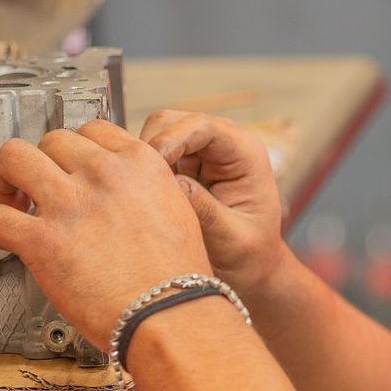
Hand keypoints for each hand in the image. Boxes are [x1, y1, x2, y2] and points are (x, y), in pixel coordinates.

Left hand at [0, 120, 211, 349]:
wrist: (172, 314)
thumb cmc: (178, 279)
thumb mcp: (177, 210)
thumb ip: (145, 189)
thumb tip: (123, 192)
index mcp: (138, 163)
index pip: (92, 131)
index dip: (75, 152)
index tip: (70, 169)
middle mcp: (102, 174)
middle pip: (51, 140)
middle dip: (43, 163)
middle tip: (41, 188)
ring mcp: (70, 204)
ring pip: (14, 159)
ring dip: (7, 177)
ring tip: (13, 200)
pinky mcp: (42, 240)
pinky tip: (6, 236)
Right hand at [141, 111, 285, 294]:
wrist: (251, 268)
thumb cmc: (251, 255)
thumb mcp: (233, 239)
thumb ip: (206, 212)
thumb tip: (173, 184)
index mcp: (245, 154)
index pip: (203, 126)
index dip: (172, 139)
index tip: (152, 164)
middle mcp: (222, 145)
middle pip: (172, 122)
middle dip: (150, 148)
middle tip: (138, 184)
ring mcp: (200, 153)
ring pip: (155, 135)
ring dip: (142, 160)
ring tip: (141, 195)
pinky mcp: (183, 166)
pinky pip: (151, 156)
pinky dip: (141, 171)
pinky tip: (142, 198)